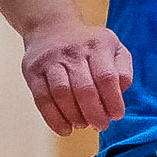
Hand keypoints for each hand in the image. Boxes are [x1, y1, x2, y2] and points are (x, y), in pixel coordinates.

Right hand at [18, 18, 132, 134]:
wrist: (50, 27)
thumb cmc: (88, 45)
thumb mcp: (113, 47)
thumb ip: (123, 68)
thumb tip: (121, 90)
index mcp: (97, 45)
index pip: (106, 77)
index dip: (112, 100)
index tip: (116, 115)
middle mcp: (72, 51)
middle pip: (84, 88)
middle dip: (95, 113)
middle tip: (100, 125)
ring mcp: (50, 60)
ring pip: (62, 93)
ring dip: (75, 116)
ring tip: (83, 124)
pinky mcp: (33, 71)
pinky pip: (42, 99)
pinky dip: (54, 118)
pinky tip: (65, 129)